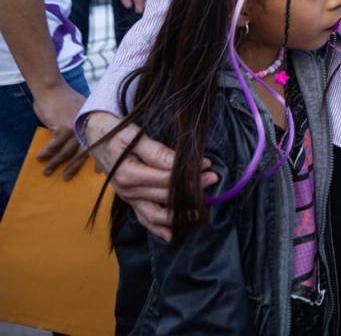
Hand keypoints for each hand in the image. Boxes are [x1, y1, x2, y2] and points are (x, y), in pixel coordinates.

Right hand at [33, 79, 88, 178]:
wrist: (52, 88)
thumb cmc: (65, 99)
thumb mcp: (80, 111)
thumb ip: (83, 124)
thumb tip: (80, 142)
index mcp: (95, 122)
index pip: (99, 143)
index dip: (98, 158)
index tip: (97, 172)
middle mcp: (89, 126)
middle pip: (84, 152)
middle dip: (74, 167)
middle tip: (67, 178)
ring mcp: (77, 127)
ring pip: (67, 151)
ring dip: (56, 163)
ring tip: (48, 171)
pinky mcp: (63, 127)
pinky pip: (54, 145)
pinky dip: (47, 152)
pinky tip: (40, 157)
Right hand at [84, 113, 216, 241]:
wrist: (98, 139)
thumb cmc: (118, 135)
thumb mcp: (136, 137)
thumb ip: (158, 152)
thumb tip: (182, 162)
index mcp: (128, 174)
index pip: (165, 178)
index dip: (187, 173)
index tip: (207, 165)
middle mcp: (128, 192)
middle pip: (165, 195)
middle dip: (191, 190)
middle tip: (213, 179)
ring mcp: (129, 199)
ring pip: (156, 214)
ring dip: (179, 214)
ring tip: (200, 211)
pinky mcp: (132, 202)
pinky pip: (145, 219)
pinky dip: (158, 229)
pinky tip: (173, 235)